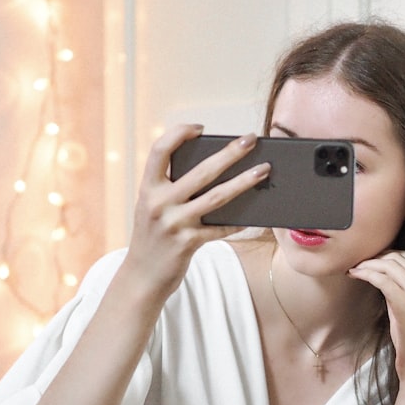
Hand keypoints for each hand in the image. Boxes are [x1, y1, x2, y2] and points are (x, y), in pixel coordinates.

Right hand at [124, 124, 270, 294]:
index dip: (179, 133)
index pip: (160, 150)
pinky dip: (237, 222)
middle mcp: (159, 203)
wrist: (141, 277)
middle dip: (230, 152)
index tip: (200, 128)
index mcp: (148, 188)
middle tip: (251, 139)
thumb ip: (172, 189)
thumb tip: (215, 171)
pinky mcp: (187, 243)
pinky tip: (254, 217)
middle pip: (201, 171)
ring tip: (263, 171)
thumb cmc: (152, 237)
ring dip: (244, 182)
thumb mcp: (152, 208)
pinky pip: (220, 228)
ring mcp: (174, 224)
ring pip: (217, 197)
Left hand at [347, 251, 404, 394]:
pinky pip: (382, 279)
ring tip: (354, 269)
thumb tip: (383, 273)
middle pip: (398, 258)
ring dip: (367, 264)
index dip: (386, 255)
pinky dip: (365, 273)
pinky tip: (354, 274)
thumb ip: (404, 289)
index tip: (370, 260)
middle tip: (358, 263)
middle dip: (375, 257)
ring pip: (389, 266)